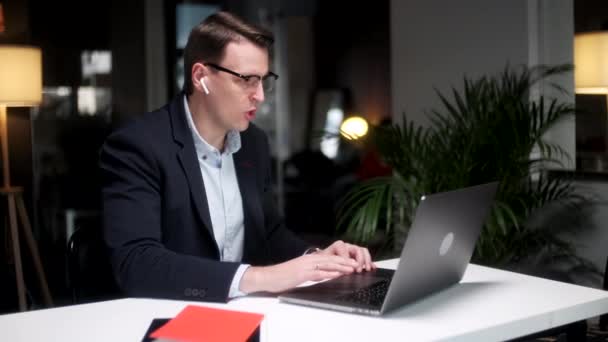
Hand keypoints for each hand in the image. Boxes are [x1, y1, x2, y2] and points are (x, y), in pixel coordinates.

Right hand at [239, 253, 358, 292]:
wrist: (268, 277)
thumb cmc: (283, 276)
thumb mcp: (301, 273)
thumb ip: (313, 273)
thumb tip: (324, 276)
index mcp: (309, 259)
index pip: (328, 258)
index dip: (341, 260)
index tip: (352, 263)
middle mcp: (308, 260)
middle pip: (330, 260)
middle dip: (345, 262)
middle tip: (357, 264)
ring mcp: (305, 266)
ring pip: (326, 264)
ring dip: (341, 266)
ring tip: (351, 268)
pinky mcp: (301, 274)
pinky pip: (317, 273)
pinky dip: (328, 274)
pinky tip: (336, 275)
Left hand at [318, 240, 374, 272]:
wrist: (323, 263)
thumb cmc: (323, 262)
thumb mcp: (325, 263)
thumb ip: (333, 265)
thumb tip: (344, 271)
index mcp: (338, 246)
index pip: (345, 249)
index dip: (347, 259)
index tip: (349, 269)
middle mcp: (347, 246)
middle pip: (357, 249)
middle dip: (360, 260)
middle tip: (359, 271)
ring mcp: (353, 251)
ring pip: (363, 251)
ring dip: (367, 260)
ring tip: (367, 269)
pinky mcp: (358, 257)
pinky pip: (366, 257)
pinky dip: (370, 262)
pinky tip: (373, 268)